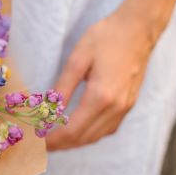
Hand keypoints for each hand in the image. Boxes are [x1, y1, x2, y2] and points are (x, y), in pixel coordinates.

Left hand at [46, 8, 158, 150]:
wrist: (139, 29)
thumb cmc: (106, 38)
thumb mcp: (77, 59)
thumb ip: (62, 87)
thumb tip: (47, 110)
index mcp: (101, 96)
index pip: (72, 130)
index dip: (52, 140)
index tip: (36, 142)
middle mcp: (116, 107)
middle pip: (84, 138)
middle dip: (61, 145)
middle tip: (41, 144)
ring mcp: (125, 107)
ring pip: (97, 136)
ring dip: (75, 142)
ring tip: (55, 139)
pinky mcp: (129, 104)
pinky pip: (108, 128)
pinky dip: (90, 133)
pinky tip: (78, 128)